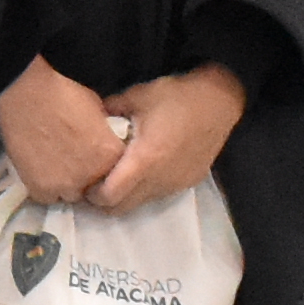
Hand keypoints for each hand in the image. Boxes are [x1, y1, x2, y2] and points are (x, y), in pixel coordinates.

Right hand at [0, 57, 125, 204]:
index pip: (117, 171)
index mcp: (110, 155)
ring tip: (55, 164)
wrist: (25, 94)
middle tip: (73, 159)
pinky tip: (39, 168)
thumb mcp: (97, 108)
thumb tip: (102, 138)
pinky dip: (45, 186)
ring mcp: (65, 186)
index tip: (94, 155)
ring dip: (66, 183)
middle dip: (87, 176)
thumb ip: (103, 132)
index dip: (104, 163)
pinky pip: (47, 197)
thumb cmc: (62, 93)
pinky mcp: (41, 190)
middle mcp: (92, 176)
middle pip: (95, 187)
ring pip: (71, 194)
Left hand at [92, 61, 250, 212]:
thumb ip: (108, 110)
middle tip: (93, 185)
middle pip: (122, 208)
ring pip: (140, 203)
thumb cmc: (176, 96)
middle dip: (104, 202)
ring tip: (117, 177)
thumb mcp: (135, 96)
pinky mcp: (187, 183)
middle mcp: (159, 179)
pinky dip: (144, 190)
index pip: (110, 195)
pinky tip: (142, 170)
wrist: (219, 101)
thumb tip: (88, 121)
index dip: (92, 195)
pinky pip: (158, 195)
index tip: (84, 183)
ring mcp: (175, 184)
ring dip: (125, 197)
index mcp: (144, 159)